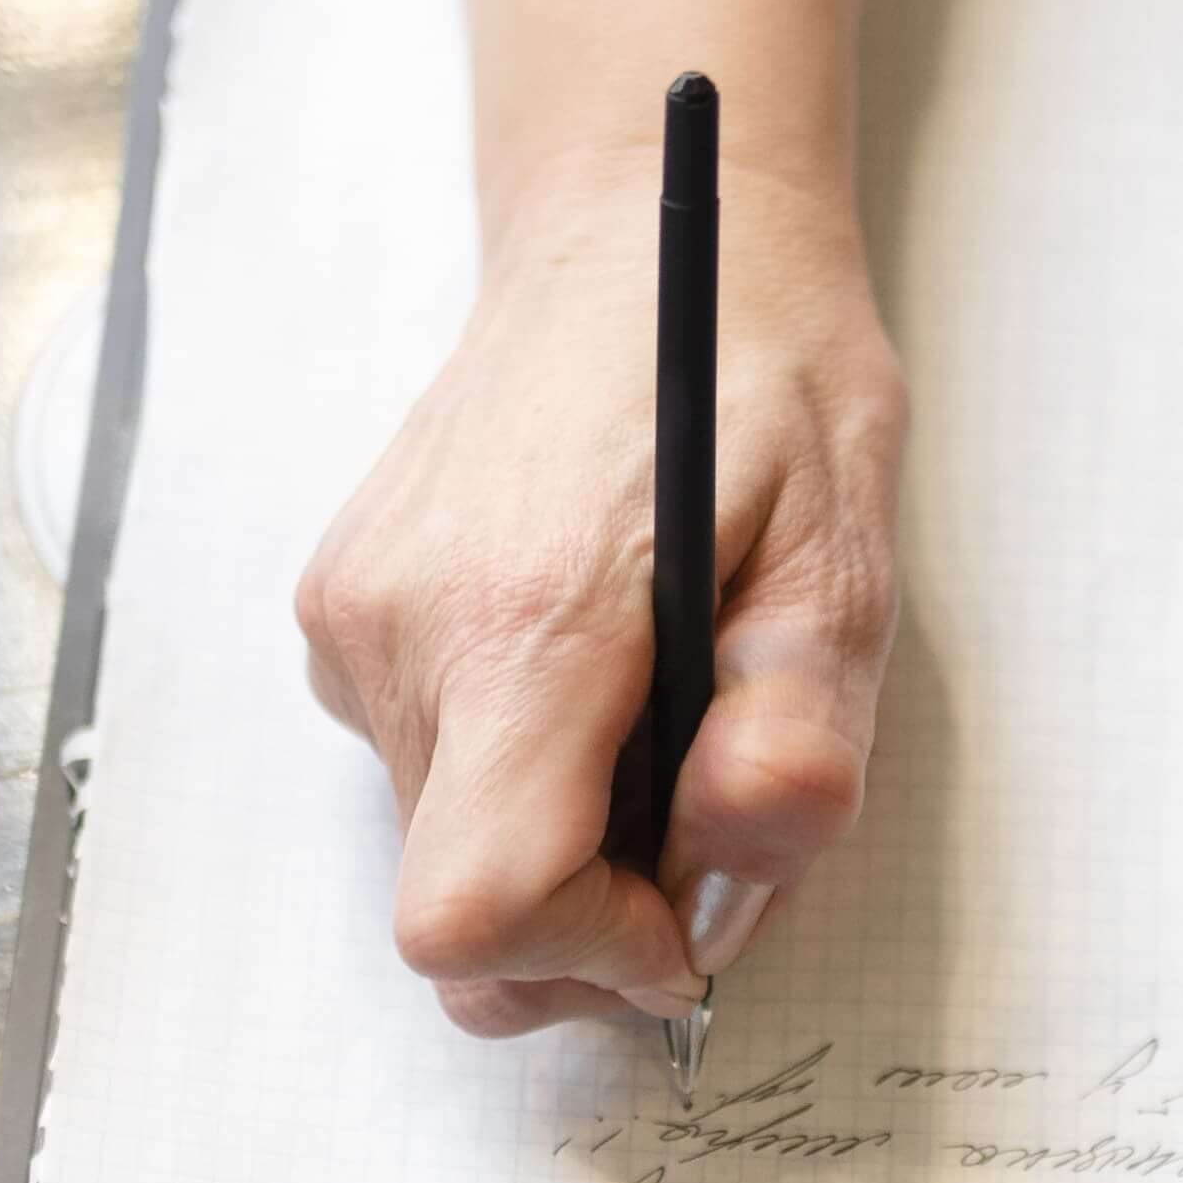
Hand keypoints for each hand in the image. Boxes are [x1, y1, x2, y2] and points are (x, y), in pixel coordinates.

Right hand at [293, 0, 894, 1035]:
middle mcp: (403, 630)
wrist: (642, 229)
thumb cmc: (757, 381)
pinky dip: (522, 774)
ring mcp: (352, 623)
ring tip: (666, 705)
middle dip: (601, 910)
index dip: (593, 953)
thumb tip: (731, 870)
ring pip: (447, 851)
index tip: (686, 900)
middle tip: (709, 796)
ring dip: (571, 837)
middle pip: (465, 908)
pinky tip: (598, 667)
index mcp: (525, 623)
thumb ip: (798, 732)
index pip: (479, 910)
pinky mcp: (340, 617)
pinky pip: (429, 776)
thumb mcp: (842, 555)